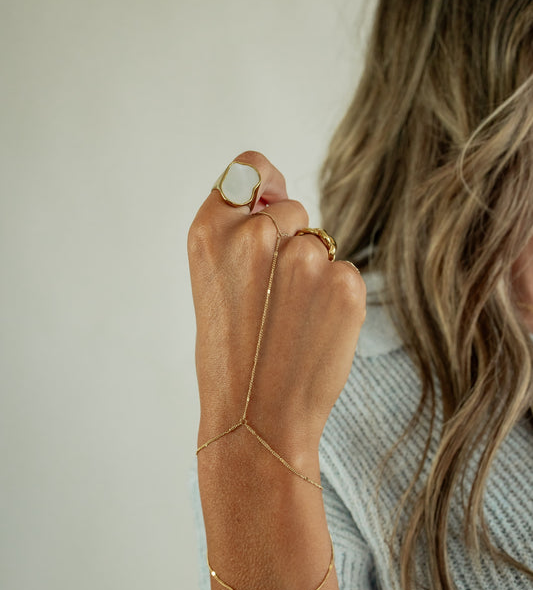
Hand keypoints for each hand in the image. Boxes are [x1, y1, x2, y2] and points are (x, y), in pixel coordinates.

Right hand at [187, 151, 366, 462]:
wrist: (256, 420)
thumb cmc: (231, 355)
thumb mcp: (213, 283)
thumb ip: (238, 234)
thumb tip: (282, 198)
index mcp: (209, 232)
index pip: (249, 169)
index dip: (265, 185)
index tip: (271, 203)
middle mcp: (254, 236)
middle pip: (293, 208)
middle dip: (289, 242)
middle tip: (270, 299)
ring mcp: (302, 258)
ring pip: (321, 243)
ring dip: (313, 273)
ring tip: (289, 321)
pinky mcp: (343, 283)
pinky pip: (346, 271)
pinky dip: (337, 297)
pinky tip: (313, 331)